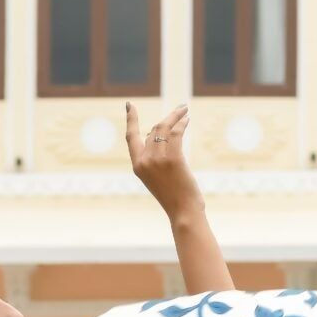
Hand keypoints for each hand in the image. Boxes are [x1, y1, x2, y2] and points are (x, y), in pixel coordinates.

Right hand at [125, 101, 203, 223]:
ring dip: (176, 116)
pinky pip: (175, 133)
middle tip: (180, 111)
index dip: (130, 119)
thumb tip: (160, 136)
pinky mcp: (172, 158)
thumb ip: (154, 158)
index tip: (130, 105)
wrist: (182, 211)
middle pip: (153, 130)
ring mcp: (157, 159)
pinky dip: (182, 123)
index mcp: (137, 166)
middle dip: (167, 119)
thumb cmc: (174, 197)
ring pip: (164, 127)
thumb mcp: (157, 177)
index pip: (131, 137)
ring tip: (185, 111)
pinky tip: (187, 119)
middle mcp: (144, 161)